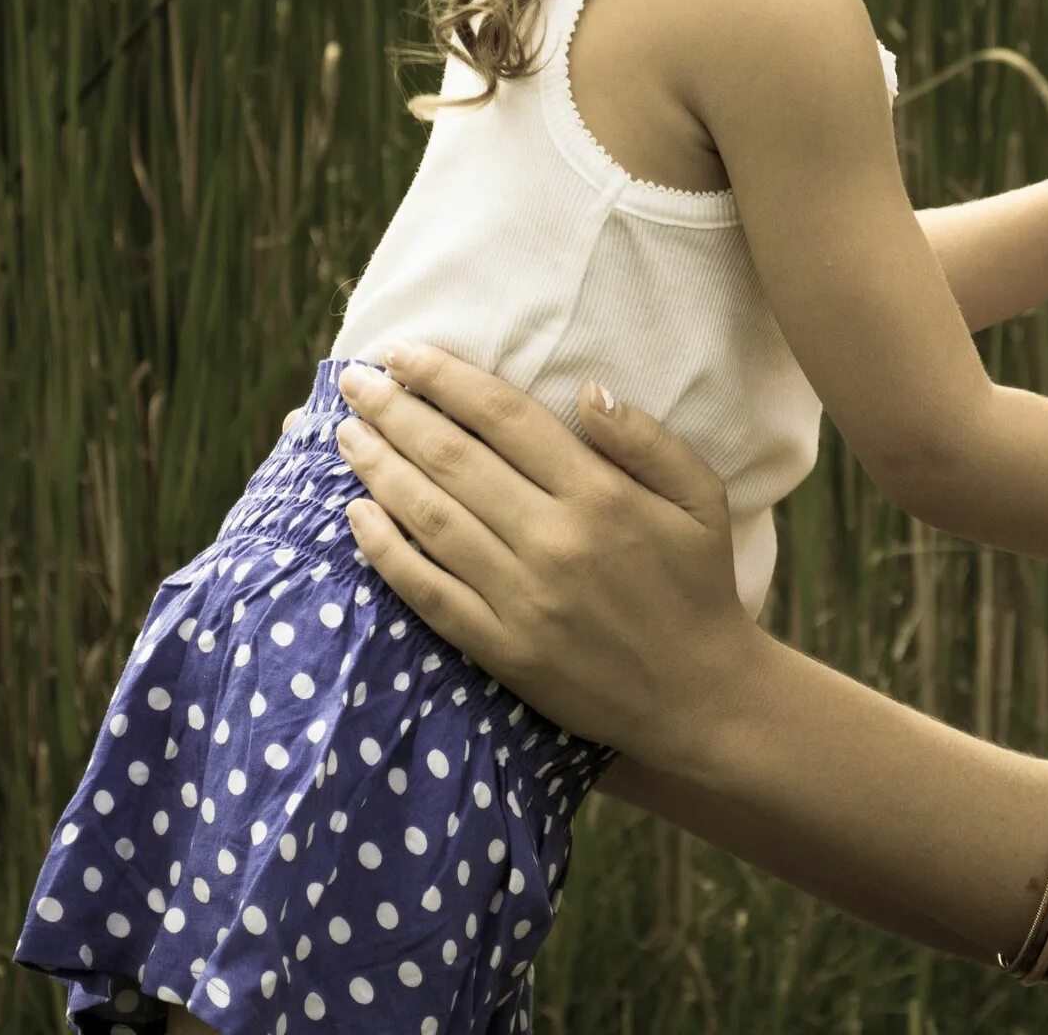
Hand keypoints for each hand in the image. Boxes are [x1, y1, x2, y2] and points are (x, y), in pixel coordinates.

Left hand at [329, 344, 759, 764]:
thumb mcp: (701, 497)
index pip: (504, 417)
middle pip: (453, 460)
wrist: (699, 696)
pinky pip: (428, 593)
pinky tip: (355, 518)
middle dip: (394, 412)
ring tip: (346, 435)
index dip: (445, 378)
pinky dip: (384, 554)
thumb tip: (588, 390)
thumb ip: (646, 439)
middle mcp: (553, 540)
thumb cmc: (699, 585)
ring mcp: (522, 598)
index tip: (401, 352)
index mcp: (600, 495)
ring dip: (379, 470)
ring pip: (430, 519)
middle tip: (354, 381)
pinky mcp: (502, 649)